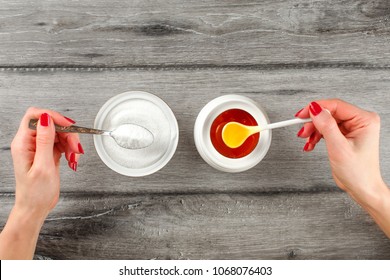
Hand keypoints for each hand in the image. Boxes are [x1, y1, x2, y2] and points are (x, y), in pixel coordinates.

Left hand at [0, 107, 82, 258]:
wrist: (35, 208)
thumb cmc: (35, 193)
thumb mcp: (42, 166)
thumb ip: (45, 141)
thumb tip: (46, 119)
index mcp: (23, 143)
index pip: (34, 117)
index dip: (52, 117)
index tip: (68, 125)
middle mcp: (30, 143)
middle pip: (52, 124)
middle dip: (67, 134)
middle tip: (75, 148)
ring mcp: (39, 147)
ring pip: (59, 133)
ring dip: (71, 142)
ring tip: (74, 157)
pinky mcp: (48, 153)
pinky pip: (62, 143)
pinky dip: (70, 149)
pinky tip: (72, 159)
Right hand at [295, 99, 389, 236]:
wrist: (362, 188)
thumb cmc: (359, 172)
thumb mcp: (339, 147)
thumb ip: (326, 126)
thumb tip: (315, 109)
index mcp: (365, 120)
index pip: (336, 106)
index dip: (317, 108)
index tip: (302, 114)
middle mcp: (359, 122)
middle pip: (329, 113)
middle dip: (313, 123)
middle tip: (302, 131)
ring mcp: (352, 128)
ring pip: (325, 121)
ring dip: (313, 130)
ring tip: (307, 141)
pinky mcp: (344, 135)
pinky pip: (326, 129)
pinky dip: (316, 136)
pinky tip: (311, 144)